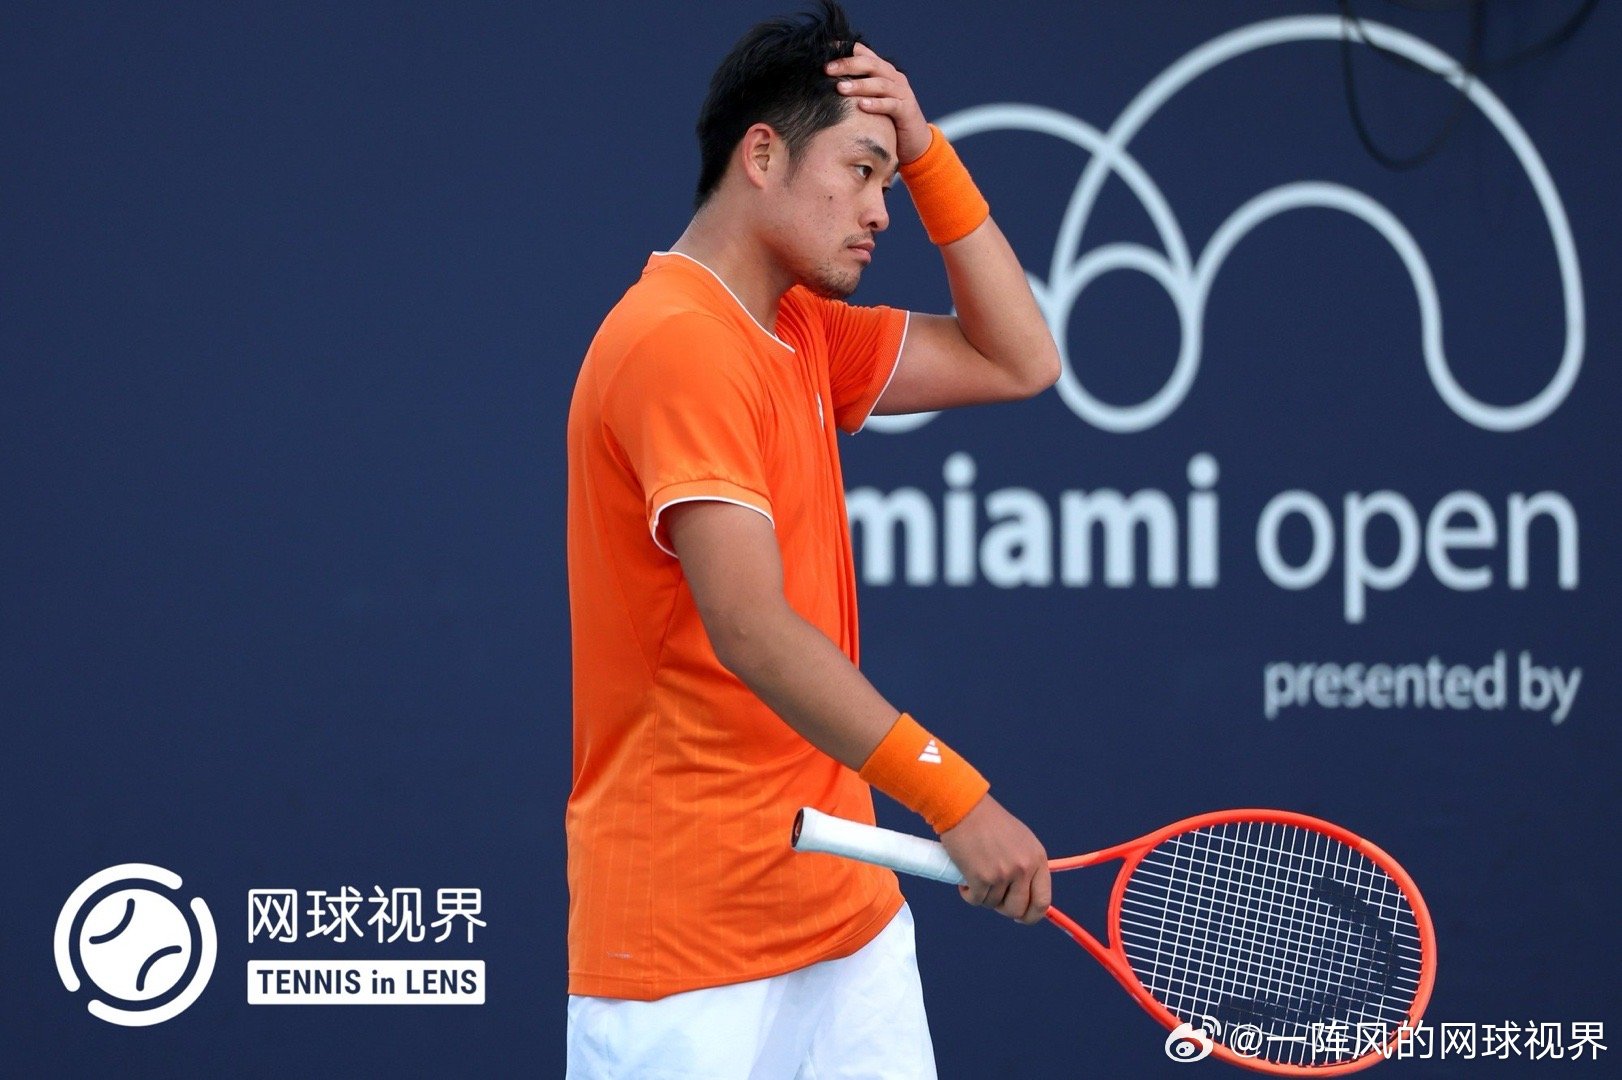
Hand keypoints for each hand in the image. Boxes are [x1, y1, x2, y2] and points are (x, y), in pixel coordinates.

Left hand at [825, 43, 932, 164]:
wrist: (914, 141)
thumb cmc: (886, 120)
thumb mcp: (869, 99)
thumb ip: (854, 89)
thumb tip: (825, 83)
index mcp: (883, 71)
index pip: (863, 53)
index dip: (845, 49)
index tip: (823, 49)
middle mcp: (893, 77)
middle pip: (871, 64)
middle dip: (848, 65)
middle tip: (827, 69)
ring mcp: (902, 92)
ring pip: (880, 83)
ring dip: (859, 85)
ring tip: (840, 88)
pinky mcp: (906, 110)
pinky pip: (891, 104)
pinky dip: (876, 104)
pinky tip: (861, 106)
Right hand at [938, 794, 1050, 924]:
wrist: (964, 808)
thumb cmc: (989, 821)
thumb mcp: (1020, 840)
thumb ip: (1027, 866)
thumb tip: (1026, 896)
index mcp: (1037, 858)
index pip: (1043, 901)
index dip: (1031, 915)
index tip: (1020, 916)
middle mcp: (1024, 868)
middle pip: (1018, 909)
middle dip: (1002, 908)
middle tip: (991, 895)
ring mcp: (1003, 873)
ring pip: (993, 904)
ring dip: (982, 895)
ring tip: (975, 875)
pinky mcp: (981, 877)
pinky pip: (975, 900)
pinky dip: (968, 893)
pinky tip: (965, 878)